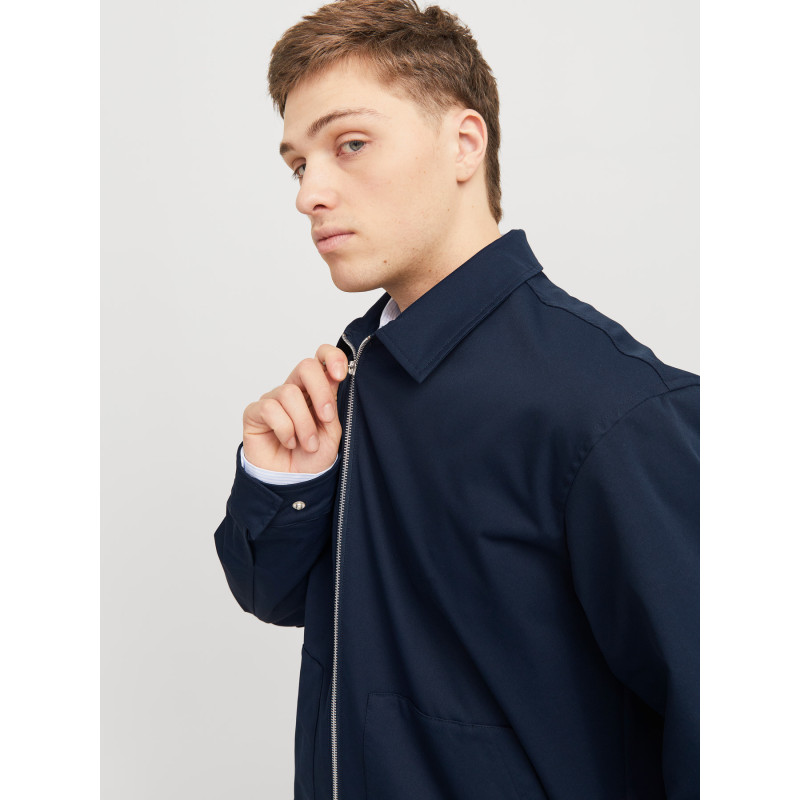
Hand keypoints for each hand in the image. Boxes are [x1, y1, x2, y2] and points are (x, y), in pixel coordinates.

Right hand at [242, 344, 348, 472]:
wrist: (294, 484)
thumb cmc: (312, 458)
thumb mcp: (332, 430)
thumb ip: (332, 403)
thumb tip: (332, 377)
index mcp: (316, 391)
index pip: (321, 358)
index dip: (331, 357)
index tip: (340, 374)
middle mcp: (294, 391)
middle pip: (306, 367)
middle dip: (321, 392)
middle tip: (327, 419)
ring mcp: (273, 400)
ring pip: (290, 393)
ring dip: (304, 424)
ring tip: (308, 444)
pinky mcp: (255, 413)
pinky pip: (270, 409)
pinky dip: (285, 429)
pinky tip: (288, 442)